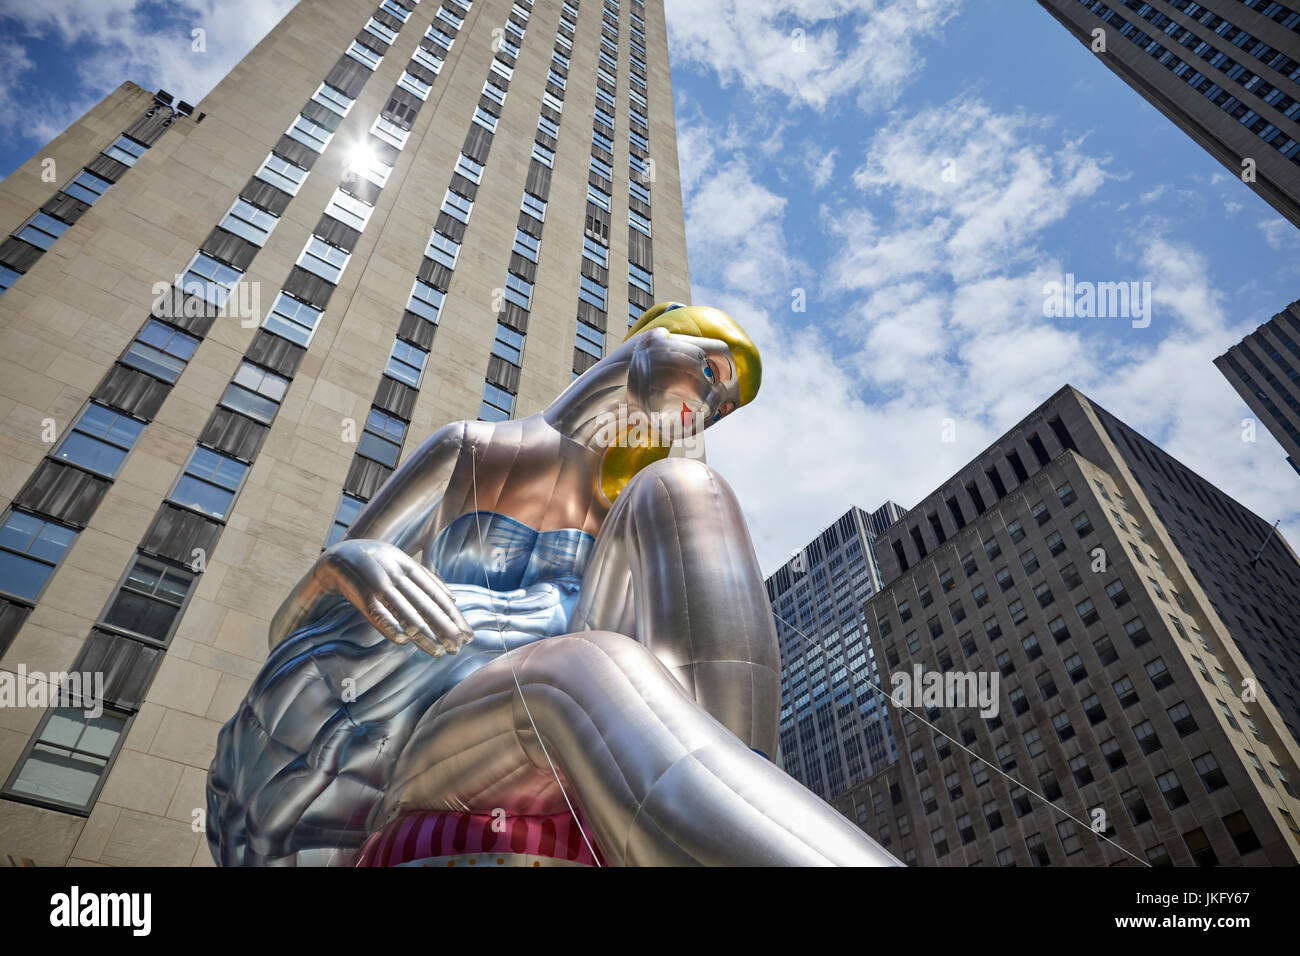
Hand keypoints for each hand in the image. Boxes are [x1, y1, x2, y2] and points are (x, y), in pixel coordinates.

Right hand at [315, 539, 472, 656]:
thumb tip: (454, 600)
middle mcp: (397, 574)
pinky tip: (404, 641)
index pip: (436, 596)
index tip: (467, 635)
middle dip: (444, 627)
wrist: (338, 556)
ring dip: (423, 633)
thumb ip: (427, 580)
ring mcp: (380, 583)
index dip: (453, 616)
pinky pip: (378, 612)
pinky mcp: (361, 593)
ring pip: (406, 611)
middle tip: (458, 647)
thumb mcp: (403, 564)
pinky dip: (391, 626)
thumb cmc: (377, 564)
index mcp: (409, 566)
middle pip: (426, 605)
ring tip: (437, 651)